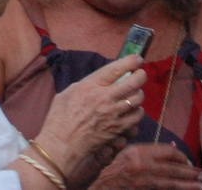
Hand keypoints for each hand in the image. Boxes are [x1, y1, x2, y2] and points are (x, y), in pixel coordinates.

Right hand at [33, 55, 146, 171]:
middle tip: (140, 74)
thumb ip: (86, 85)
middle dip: (141, 75)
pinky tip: (131, 112)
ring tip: (133, 94)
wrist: (63, 144)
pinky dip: (136, 112)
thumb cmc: (60, 118)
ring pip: (138, 99)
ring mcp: (114, 114)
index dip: (130, 61)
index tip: (137, 58)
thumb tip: (98, 82)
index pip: (116, 69)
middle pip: (133, 82)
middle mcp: (105, 98)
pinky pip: (136, 117)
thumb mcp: (68, 93)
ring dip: (138, 95)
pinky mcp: (119, 129)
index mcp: (91, 86)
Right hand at [90, 144, 201, 189]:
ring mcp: (145, 181)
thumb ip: (148, 150)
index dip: (181, 155)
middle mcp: (143, 166)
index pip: (167, 151)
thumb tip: (172, 148)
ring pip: (172, 182)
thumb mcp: (127, 150)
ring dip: (189, 184)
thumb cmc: (112, 165)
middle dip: (190, 172)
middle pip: (173, 168)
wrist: (100, 184)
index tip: (188, 160)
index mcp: (139, 152)